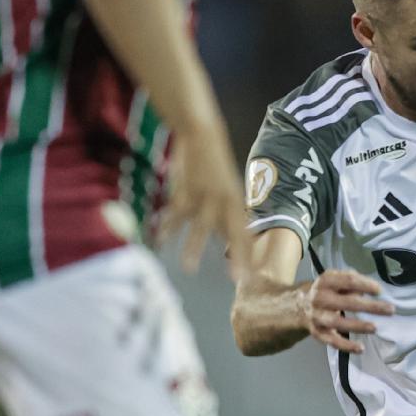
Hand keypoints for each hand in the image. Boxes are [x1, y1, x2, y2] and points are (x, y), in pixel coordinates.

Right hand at [160, 131, 252, 277]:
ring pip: (201, 227)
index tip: (254, 275)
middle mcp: (224, 202)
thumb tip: (229, 241)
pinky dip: (168, 228)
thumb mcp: (227, 191)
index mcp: (236, 203)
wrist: (202, 135)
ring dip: (194, 248)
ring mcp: (205, 196)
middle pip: (232, 234)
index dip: (250, 255)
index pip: (246, 234)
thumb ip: (227, 216)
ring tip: (189, 268)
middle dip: (236, 257)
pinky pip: (176, 214)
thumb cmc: (214, 167)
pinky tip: (161, 241)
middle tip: (238, 279)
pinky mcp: (186, 190)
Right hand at [298, 269, 395, 353]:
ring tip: (375, 328)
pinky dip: (346, 346)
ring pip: (338, 322)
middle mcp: (319, 298)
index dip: (365, 285)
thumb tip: (371, 289)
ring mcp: (317, 316)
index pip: (347, 281)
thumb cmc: (326, 291)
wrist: (299, 306)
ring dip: (357, 326)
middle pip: (346, 302)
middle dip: (370, 306)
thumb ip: (351, 281)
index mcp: (325, 281)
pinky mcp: (318, 333)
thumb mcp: (335, 280)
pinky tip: (360, 348)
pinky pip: (332, 341)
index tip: (380, 291)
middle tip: (390, 310)